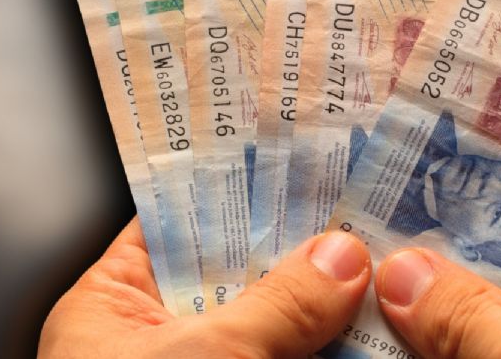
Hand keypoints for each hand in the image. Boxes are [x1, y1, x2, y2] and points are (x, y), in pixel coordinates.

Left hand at [38, 217, 370, 357]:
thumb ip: (275, 306)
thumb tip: (344, 258)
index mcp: (114, 304)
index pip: (183, 219)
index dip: (243, 186)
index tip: (307, 161)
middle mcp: (161, 337)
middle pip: (241, 271)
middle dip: (303, 247)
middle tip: (367, 208)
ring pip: (277, 324)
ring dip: (329, 303)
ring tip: (386, 262)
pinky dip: (331, 352)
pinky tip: (374, 332)